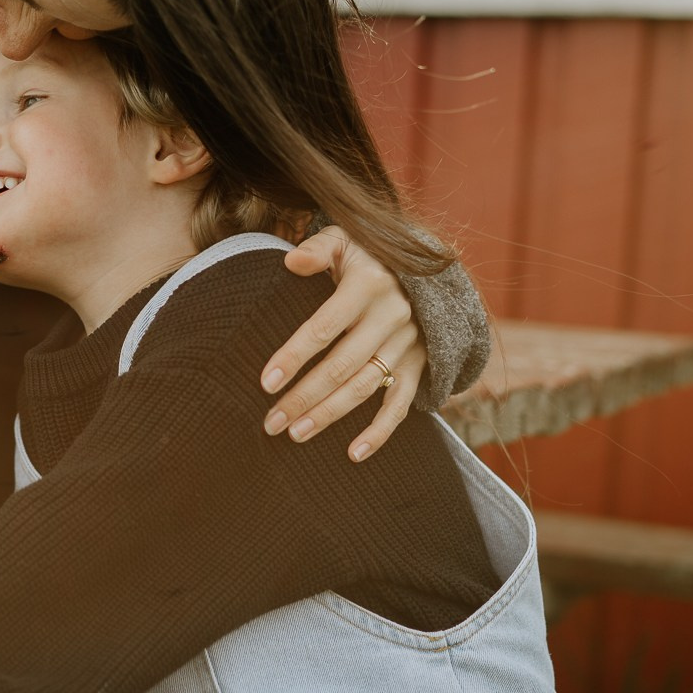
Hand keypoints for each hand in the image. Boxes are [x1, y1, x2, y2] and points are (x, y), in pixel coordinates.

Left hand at [260, 225, 424, 460]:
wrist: (427, 270)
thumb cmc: (369, 256)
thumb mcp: (347, 239)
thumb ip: (318, 248)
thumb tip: (290, 260)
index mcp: (368, 285)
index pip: (324, 328)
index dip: (294, 356)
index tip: (265, 383)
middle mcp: (391, 318)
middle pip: (340, 366)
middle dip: (303, 397)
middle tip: (270, 422)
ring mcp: (407, 345)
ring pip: (364, 388)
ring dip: (329, 415)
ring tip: (295, 434)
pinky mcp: (418, 366)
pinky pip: (400, 404)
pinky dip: (380, 431)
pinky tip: (354, 453)